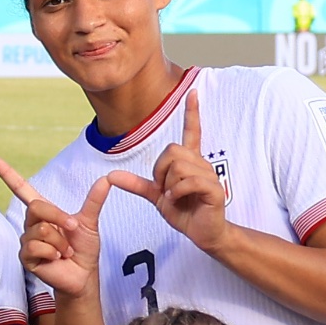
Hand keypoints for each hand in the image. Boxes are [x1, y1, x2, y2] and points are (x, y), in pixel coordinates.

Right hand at [0, 155, 121, 310]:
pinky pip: (36, 246)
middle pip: (37, 207)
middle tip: (74, 229)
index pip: (22, 189)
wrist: (83, 275)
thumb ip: (94, 201)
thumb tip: (106, 178)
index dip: (7, 174)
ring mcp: (27, 240)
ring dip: (60, 241)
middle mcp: (32, 224)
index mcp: (44, 213)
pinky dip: (52, 252)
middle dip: (59, 217)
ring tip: (65, 252)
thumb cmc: (83, 250)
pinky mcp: (26, 257)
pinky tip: (56, 259)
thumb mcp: (89, 222)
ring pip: (41, 230)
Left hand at [140, 81, 231, 251]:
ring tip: (174, 197)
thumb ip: (137, 184)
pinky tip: (177, 200)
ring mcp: (209, 175)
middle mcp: (201, 163)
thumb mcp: (155, 196)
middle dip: (160, 170)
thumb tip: (111, 175)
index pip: (192, 131)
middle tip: (164, 188)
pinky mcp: (214, 189)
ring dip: (169, 185)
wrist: (202, 232)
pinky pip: (189, 181)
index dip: (192, 113)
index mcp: (189, 161)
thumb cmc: (183, 211)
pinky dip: (177, 192)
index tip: (193, 92)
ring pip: (178, 166)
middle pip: (172, 150)